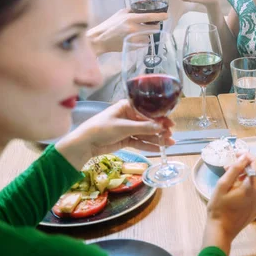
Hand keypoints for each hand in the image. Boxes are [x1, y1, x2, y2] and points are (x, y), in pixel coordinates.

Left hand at [55, 99, 174, 169]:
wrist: (84, 144)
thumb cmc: (101, 128)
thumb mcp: (123, 127)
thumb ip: (143, 127)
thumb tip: (161, 127)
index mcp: (128, 106)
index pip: (148, 111)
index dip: (160, 117)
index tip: (171, 124)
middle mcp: (129, 116)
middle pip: (149, 123)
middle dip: (160, 130)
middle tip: (171, 136)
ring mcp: (128, 128)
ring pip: (146, 133)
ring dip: (157, 139)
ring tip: (169, 144)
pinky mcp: (125, 139)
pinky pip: (140, 142)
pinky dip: (148, 145)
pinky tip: (159, 148)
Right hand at [86, 8, 168, 54]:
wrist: (100, 39)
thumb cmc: (110, 25)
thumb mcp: (120, 13)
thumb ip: (132, 10)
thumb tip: (144, 8)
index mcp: (130, 18)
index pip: (149, 17)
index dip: (160, 16)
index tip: (166, 16)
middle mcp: (134, 28)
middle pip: (154, 28)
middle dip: (154, 27)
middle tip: (151, 26)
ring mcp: (134, 39)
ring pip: (149, 36)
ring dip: (147, 34)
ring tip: (138, 33)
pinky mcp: (133, 46)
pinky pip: (144, 43)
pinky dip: (142, 41)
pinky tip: (135, 38)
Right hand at [202, 154, 255, 255]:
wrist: (222, 230)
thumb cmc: (219, 208)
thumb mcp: (222, 186)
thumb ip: (234, 170)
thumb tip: (243, 157)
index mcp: (252, 185)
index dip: (246, 156)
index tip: (236, 156)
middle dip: (249, 165)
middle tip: (234, 168)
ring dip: (252, 174)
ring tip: (237, 178)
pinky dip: (254, 184)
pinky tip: (241, 189)